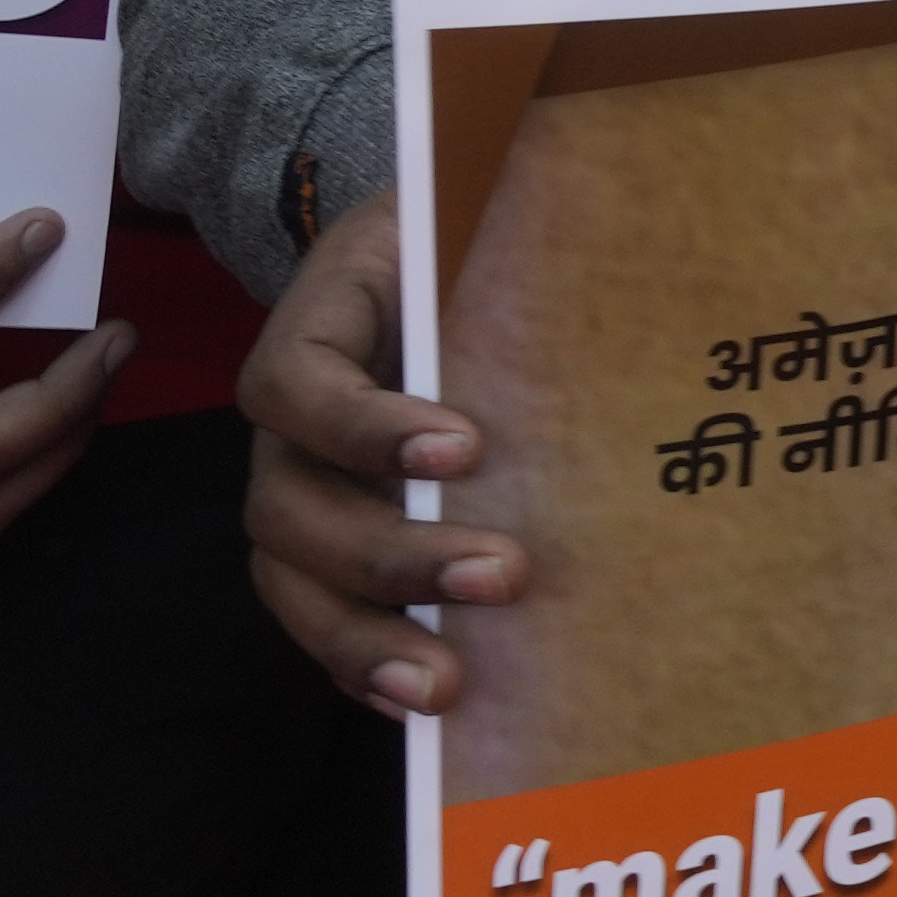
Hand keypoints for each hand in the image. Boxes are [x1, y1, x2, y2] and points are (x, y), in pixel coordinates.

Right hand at [235, 192, 509, 716]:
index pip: (295, 384)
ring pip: (292, 578)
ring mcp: (303, 484)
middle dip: (391, 554)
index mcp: (320, 319)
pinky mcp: (330, 540)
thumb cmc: (472, 230)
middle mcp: (292, 418)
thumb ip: (516, 213)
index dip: (363, 426)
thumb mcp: (476, 203)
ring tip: (447, 681)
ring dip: (366, 636)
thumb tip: (609, 197)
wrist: (446, 246)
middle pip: (287, 506)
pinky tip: (419, 698)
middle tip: (503, 573)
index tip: (463, 447)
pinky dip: (363, 665)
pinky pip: (321, 614)